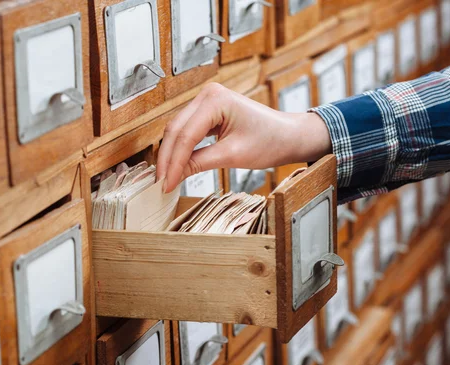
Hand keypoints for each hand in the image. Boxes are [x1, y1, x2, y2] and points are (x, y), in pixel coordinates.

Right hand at [157, 83, 332, 192]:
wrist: (288, 136)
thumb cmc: (270, 140)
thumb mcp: (233, 155)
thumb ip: (200, 163)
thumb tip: (175, 176)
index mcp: (215, 99)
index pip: (185, 135)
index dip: (174, 162)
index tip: (167, 183)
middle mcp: (207, 95)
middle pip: (175, 130)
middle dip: (168, 159)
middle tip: (161, 183)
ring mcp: (206, 102)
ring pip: (177, 130)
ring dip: (171, 154)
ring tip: (167, 177)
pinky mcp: (208, 112)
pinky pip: (187, 130)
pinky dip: (180, 149)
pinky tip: (177, 165)